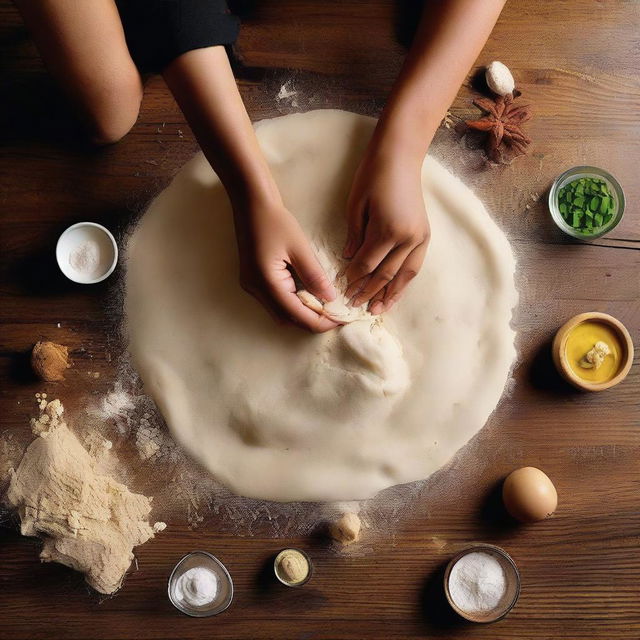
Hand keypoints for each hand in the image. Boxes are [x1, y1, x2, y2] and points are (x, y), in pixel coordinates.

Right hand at [234, 202, 338, 332]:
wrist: (250, 202)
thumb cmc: (275, 220)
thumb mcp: (299, 248)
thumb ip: (315, 276)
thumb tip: (330, 299)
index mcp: (267, 283)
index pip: (297, 315)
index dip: (321, 322)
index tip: (342, 319)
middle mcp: (256, 290)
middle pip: (288, 319)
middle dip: (313, 320)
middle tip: (336, 313)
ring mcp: (252, 286)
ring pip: (281, 312)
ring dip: (303, 312)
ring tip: (325, 304)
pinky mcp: (253, 280)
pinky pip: (275, 301)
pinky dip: (293, 302)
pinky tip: (308, 293)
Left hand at [344, 150, 429, 313]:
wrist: (401, 157)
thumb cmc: (373, 176)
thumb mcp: (355, 204)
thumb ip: (354, 235)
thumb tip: (348, 261)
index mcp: (387, 230)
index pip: (366, 264)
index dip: (353, 279)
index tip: (342, 290)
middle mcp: (407, 238)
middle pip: (384, 274)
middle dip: (368, 291)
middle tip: (355, 306)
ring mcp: (419, 238)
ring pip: (404, 275)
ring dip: (390, 294)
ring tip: (378, 310)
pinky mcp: (425, 235)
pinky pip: (414, 266)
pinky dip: (404, 282)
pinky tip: (395, 292)